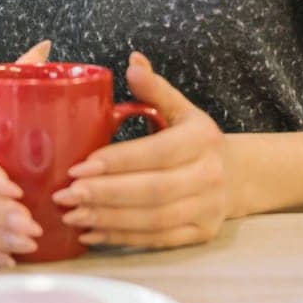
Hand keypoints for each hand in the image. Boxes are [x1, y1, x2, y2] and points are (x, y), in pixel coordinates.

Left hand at [52, 51, 229, 249]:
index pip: (156, 153)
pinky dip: (121, 239)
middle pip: (153, 191)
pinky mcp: (200, 234)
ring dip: (109, 220)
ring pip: (153, 220)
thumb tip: (132, 62)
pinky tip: (90, 234)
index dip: (116, 162)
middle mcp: (210, 175)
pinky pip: (157, 240)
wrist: (237, 176)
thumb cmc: (194, 139)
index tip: (77, 167)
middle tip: (65, 195)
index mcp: (202, 139)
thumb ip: (155, 88)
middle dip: (105, 195)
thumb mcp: (181, 108)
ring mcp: (208, 209)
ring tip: (72, 215)